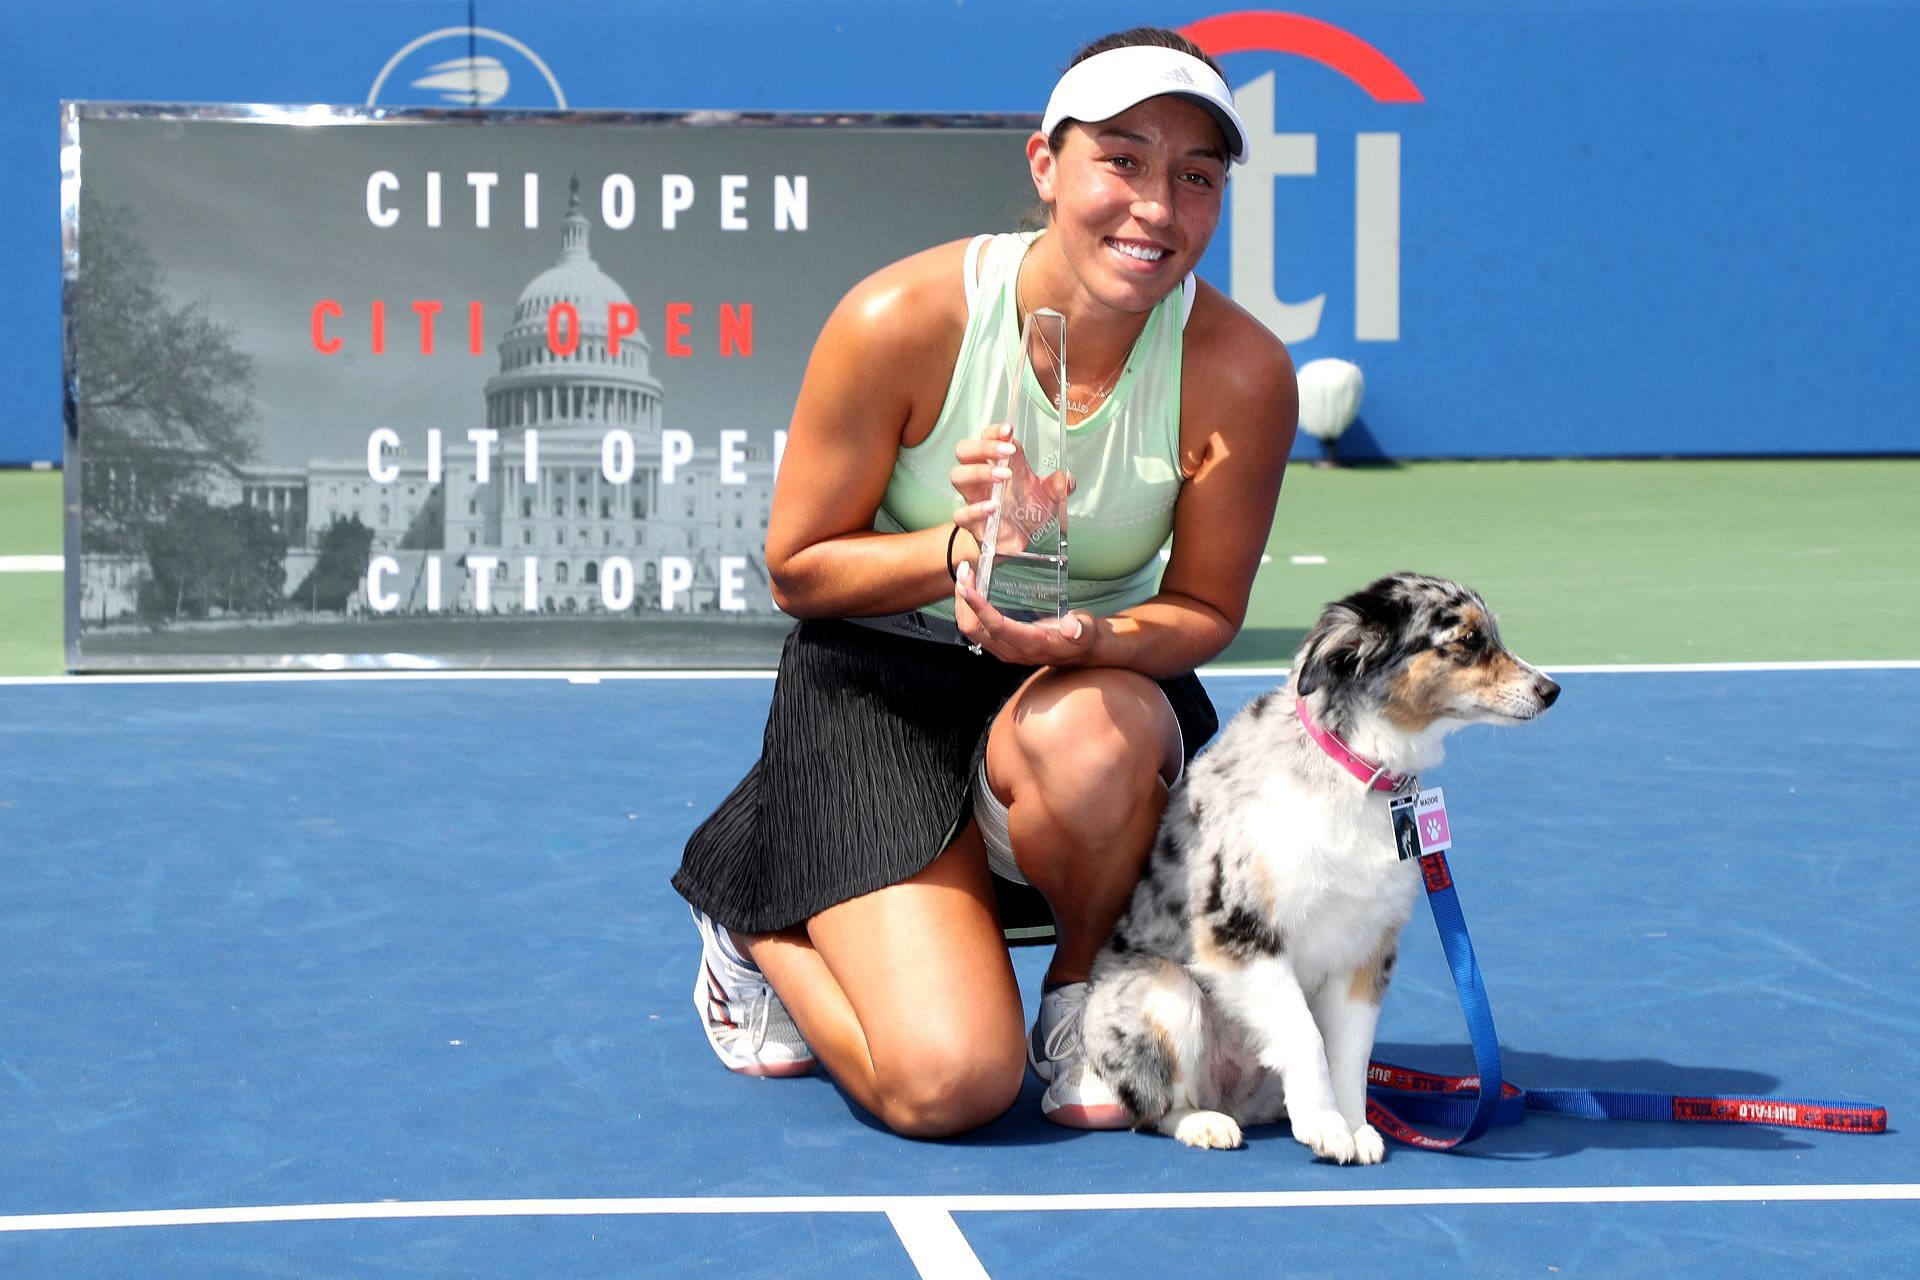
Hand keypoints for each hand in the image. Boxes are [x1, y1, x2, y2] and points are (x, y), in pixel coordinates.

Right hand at [950, 423, 1071, 557]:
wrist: (1017, 543)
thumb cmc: (1027, 512)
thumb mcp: (1048, 497)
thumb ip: (1059, 487)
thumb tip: (1067, 478)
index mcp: (999, 464)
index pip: (987, 437)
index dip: (994, 431)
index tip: (1009, 430)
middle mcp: (982, 477)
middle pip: (965, 451)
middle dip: (983, 447)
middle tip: (1006, 451)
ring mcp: (974, 498)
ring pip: (957, 475)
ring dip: (978, 472)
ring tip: (1002, 476)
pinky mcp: (972, 522)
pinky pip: (961, 514)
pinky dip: (975, 509)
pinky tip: (993, 507)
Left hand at [953, 558, 1096, 666]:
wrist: (1081, 651)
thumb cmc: (1082, 637)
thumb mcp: (1087, 630)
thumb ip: (1082, 628)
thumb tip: (1072, 626)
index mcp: (1030, 644)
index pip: (996, 626)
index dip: (978, 607)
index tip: (967, 586)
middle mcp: (1012, 650)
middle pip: (974, 629)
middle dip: (964, 601)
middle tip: (965, 572)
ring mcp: (1004, 649)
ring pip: (971, 629)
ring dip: (963, 604)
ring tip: (965, 576)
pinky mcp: (1002, 644)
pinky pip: (976, 628)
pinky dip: (969, 608)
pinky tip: (973, 589)